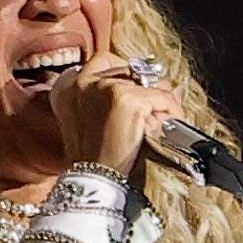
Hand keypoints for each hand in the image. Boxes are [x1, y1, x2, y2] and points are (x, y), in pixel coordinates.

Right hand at [37, 61, 180, 184]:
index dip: (126, 74)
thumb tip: (138, 87)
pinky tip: (167, 126)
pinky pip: (163, 96)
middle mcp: (85, 82)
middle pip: (132, 69)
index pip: (104, 61)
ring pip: (150, 82)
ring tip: (162, 120)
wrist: (95, 181)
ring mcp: (107, 88)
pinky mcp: (128, 99)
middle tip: (154, 111)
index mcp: (69, 87)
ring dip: (161, 100)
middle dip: (147, 89)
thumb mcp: (87, 124)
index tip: (137, 89)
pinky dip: (172, 111)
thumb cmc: (93, 161)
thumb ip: (101, 102)